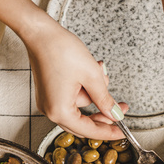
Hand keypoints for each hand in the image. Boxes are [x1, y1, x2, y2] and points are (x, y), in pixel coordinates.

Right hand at [19, 16, 127, 140]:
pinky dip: (84, 89)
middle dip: (104, 114)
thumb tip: (114, 114)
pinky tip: (90, 72)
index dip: (109, 132)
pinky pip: (72, 98)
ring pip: (80, 107)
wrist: (40, 32)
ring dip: (94, 94)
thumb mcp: (91, 76)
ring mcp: (48, 102)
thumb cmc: (60, 50)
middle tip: (121, 108)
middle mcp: (51, 110)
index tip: (123, 131)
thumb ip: (105, 100)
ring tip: (99, 72)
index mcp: (60, 111)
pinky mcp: (49, 93)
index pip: (90, 130)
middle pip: (84, 123)